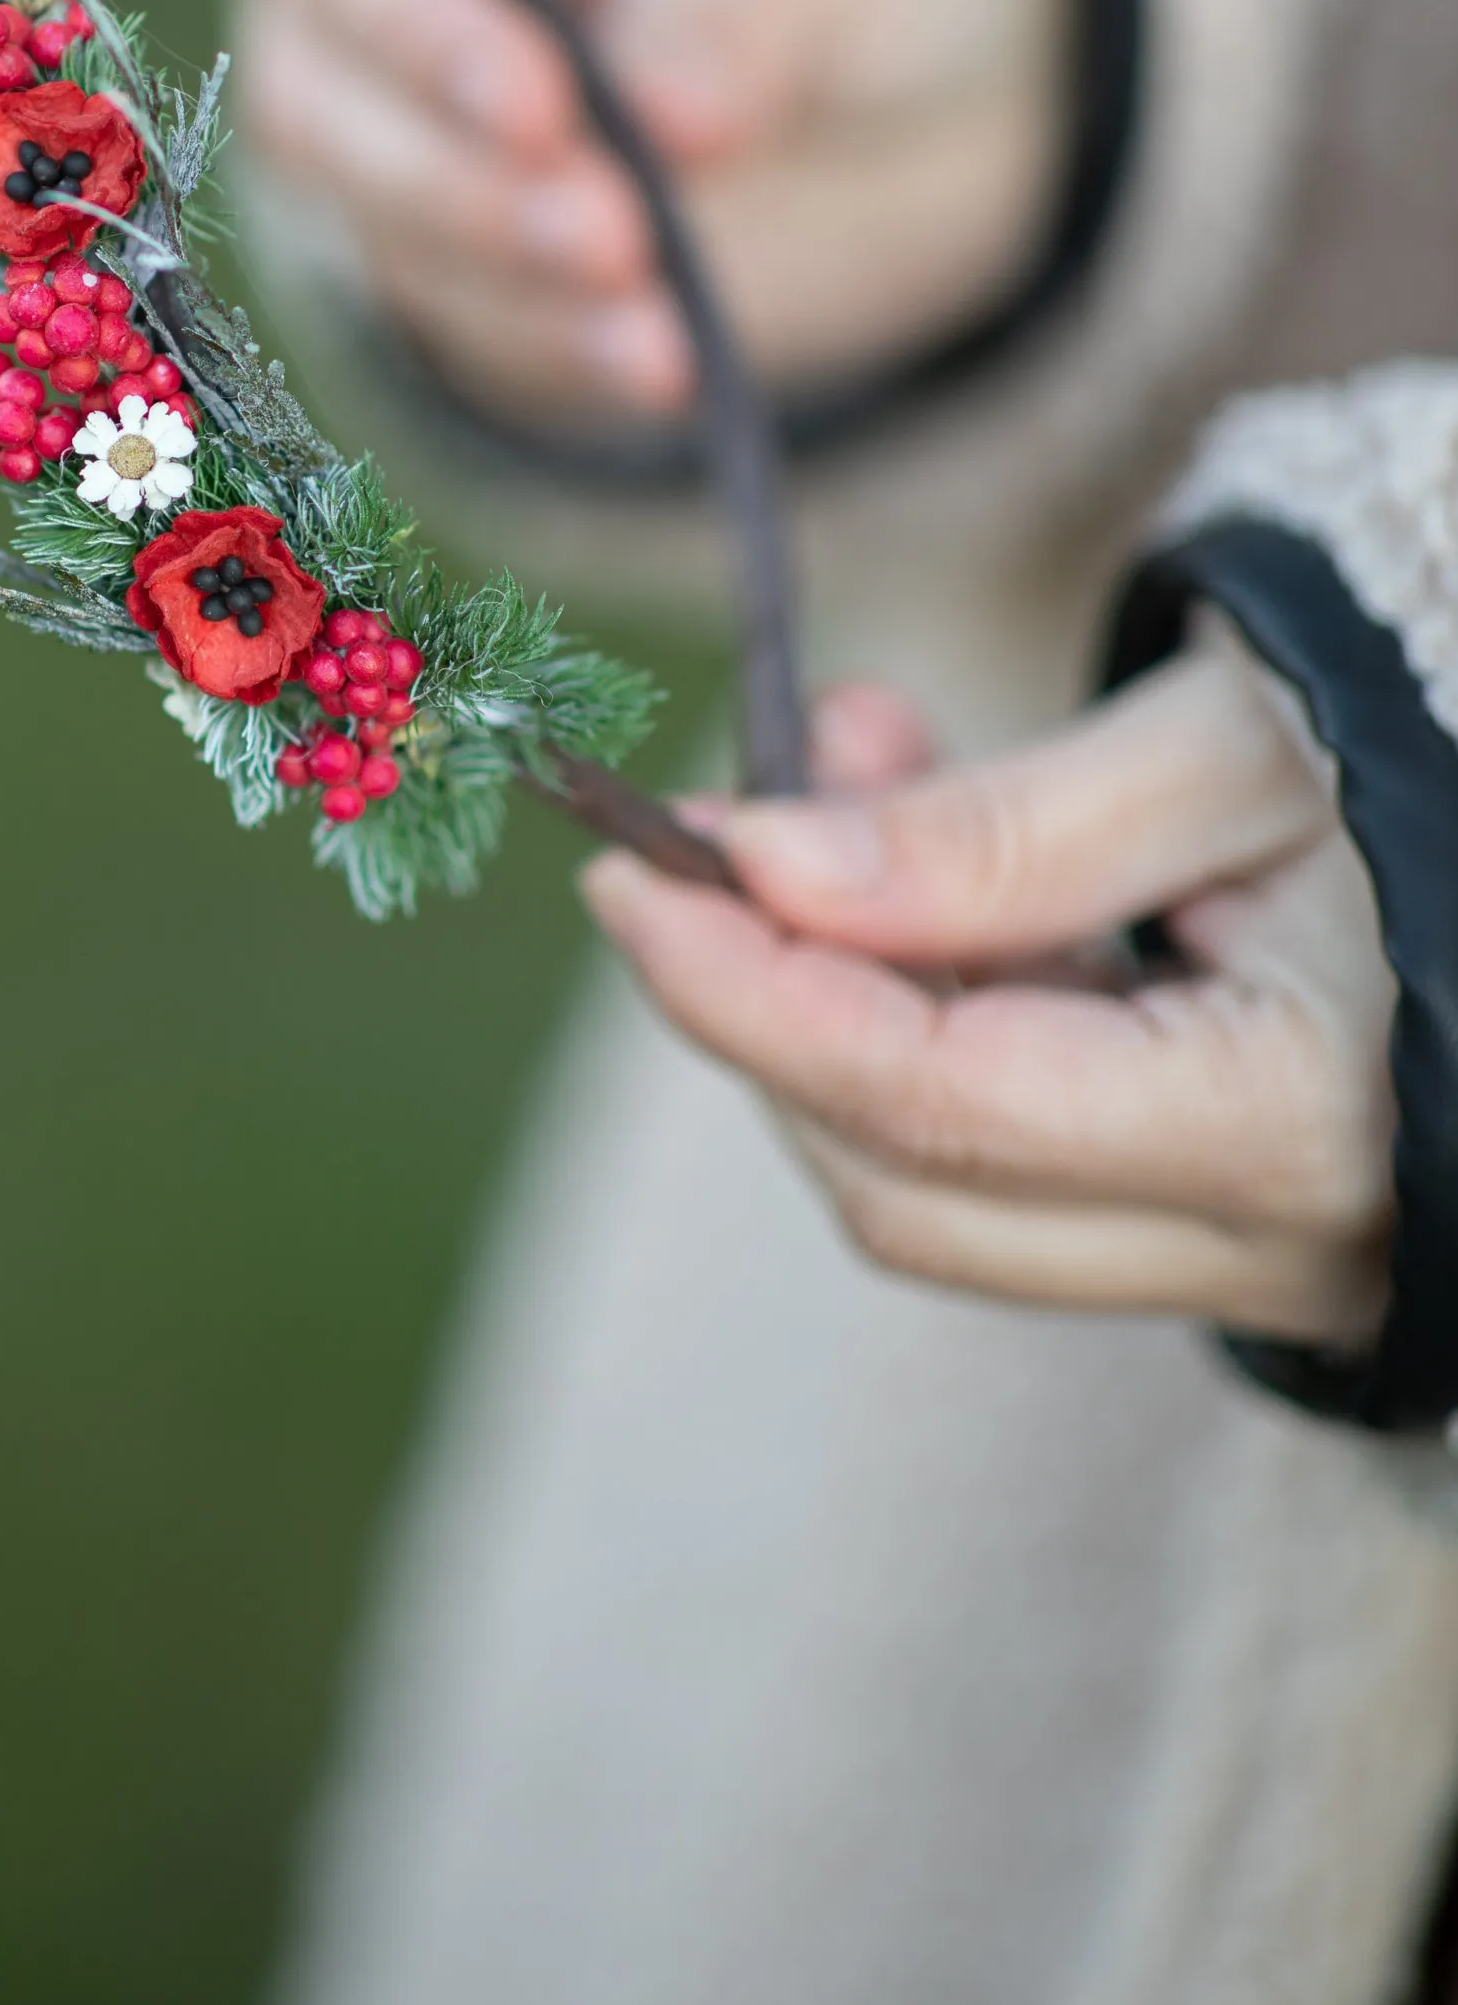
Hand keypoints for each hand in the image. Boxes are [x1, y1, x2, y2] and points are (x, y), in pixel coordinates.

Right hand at [231, 0, 1070, 421]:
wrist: (823, 48)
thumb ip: (723, 2)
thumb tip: (675, 125)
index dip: (428, 34)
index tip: (540, 111)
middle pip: (333, 106)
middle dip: (475, 188)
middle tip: (612, 239)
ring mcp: (366, 139)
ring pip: (386, 230)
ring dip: (521, 285)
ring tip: (658, 325)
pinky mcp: (427, 263)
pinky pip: (466, 321)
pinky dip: (564, 348)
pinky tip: (658, 366)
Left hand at [580, 635, 1396, 1346]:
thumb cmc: (1438, 741)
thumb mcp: (1235, 746)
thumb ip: (1002, 832)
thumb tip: (762, 870)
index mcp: (1294, 1126)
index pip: (936, 1101)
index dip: (751, 988)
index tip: (629, 864)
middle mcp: (1270, 1245)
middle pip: (905, 1177)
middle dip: (771, 998)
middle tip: (717, 808)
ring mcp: (1246, 1263)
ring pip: (940, 1182)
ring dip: (840, 989)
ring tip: (857, 750)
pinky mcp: (1215, 1227)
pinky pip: (1010, 1155)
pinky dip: (926, 1007)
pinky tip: (917, 842)